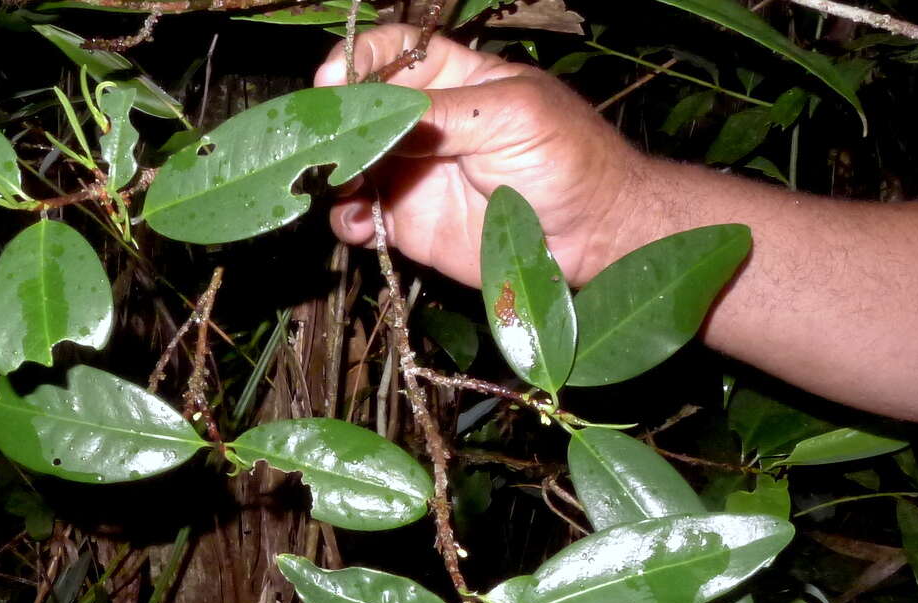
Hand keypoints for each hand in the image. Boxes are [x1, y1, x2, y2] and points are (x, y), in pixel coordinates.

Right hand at [314, 25, 643, 287]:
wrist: (593, 234)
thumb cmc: (570, 158)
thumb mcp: (513, 116)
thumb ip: (445, 115)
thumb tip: (379, 117)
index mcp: (453, 80)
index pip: (391, 53)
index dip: (358, 59)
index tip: (336, 81)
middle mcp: (424, 125)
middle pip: (358, 111)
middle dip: (334, 125)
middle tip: (324, 146)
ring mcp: (413, 175)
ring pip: (350, 166)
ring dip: (334, 175)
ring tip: (342, 188)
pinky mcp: (410, 224)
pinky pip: (362, 219)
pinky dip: (348, 220)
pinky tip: (359, 224)